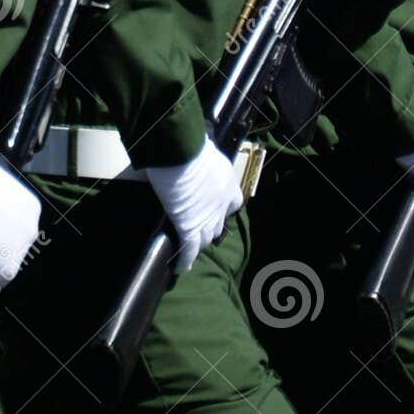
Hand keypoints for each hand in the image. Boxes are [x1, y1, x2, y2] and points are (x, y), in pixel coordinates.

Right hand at [147, 140, 241, 272]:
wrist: (183, 151)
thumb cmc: (191, 145)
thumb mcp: (204, 151)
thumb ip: (201, 160)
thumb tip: (190, 156)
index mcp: (227, 183)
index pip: (233, 203)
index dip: (224, 208)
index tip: (215, 209)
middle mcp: (222, 203)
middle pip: (218, 224)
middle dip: (210, 229)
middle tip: (198, 231)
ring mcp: (206, 217)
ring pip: (204, 240)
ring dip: (197, 245)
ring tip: (188, 251)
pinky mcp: (189, 226)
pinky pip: (188, 249)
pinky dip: (184, 260)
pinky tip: (180, 268)